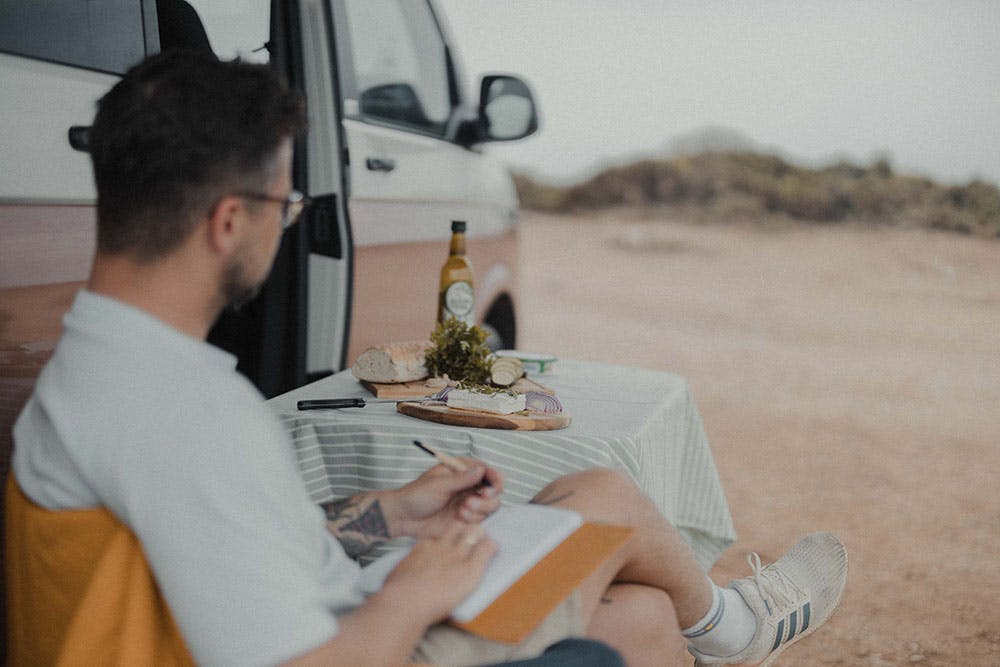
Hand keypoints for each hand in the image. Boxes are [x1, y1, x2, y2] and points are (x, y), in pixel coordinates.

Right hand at [379, 521, 497, 622]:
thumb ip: (408, 568)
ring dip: (480, 534)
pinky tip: (495, 547)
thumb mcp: (399, 573)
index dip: (449, 535)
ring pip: (473, 534)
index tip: (451, 538)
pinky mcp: (470, 568)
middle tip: (472, 531)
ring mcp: (456, 556)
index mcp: (424, 547)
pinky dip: (491, 547)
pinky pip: (486, 550)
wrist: (405, 602)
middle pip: (459, 528)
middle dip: (466, 528)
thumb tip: (405, 574)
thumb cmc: (397, 593)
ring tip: (484, 535)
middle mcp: (441, 547)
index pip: (440, 533)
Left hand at [387, 459, 503, 538]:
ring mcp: (469, 502)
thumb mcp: (439, 484)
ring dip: (480, 509)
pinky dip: (474, 519)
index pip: (487, 471)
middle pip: (494, 490)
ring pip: (491, 506)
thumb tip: (481, 469)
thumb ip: (461, 479)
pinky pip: (481, 519)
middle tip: (471, 502)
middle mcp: (469, 485)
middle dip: (487, 498)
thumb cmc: (416, 496)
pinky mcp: (466, 518)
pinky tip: (458, 518)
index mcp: (462, 470)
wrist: (404, 518)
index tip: (492, 488)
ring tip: (462, 511)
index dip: (495, 479)